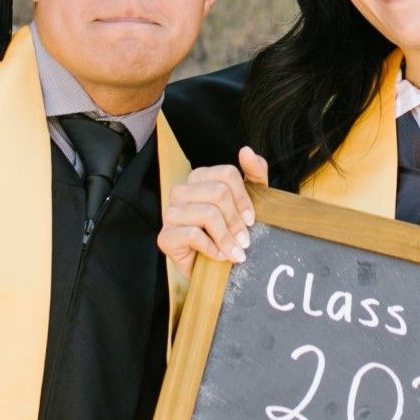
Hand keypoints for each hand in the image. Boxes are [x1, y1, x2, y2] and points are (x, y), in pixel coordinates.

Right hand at [158, 148, 270, 273]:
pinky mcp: (165, 237)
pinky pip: (193, 234)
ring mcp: (170, 213)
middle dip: (236, 220)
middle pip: (218, 192)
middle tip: (245, 240)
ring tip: (236, 252)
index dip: (243, 198)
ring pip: (208, 213)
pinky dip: (212, 248)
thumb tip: (245, 150)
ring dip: (227, 238)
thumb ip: (254, 174)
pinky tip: (218, 256)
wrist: (211, 269)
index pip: (226, 173)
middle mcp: (181, 191)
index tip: (251, 219)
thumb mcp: (249, 201)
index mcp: (199, 178)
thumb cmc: (229, 232)